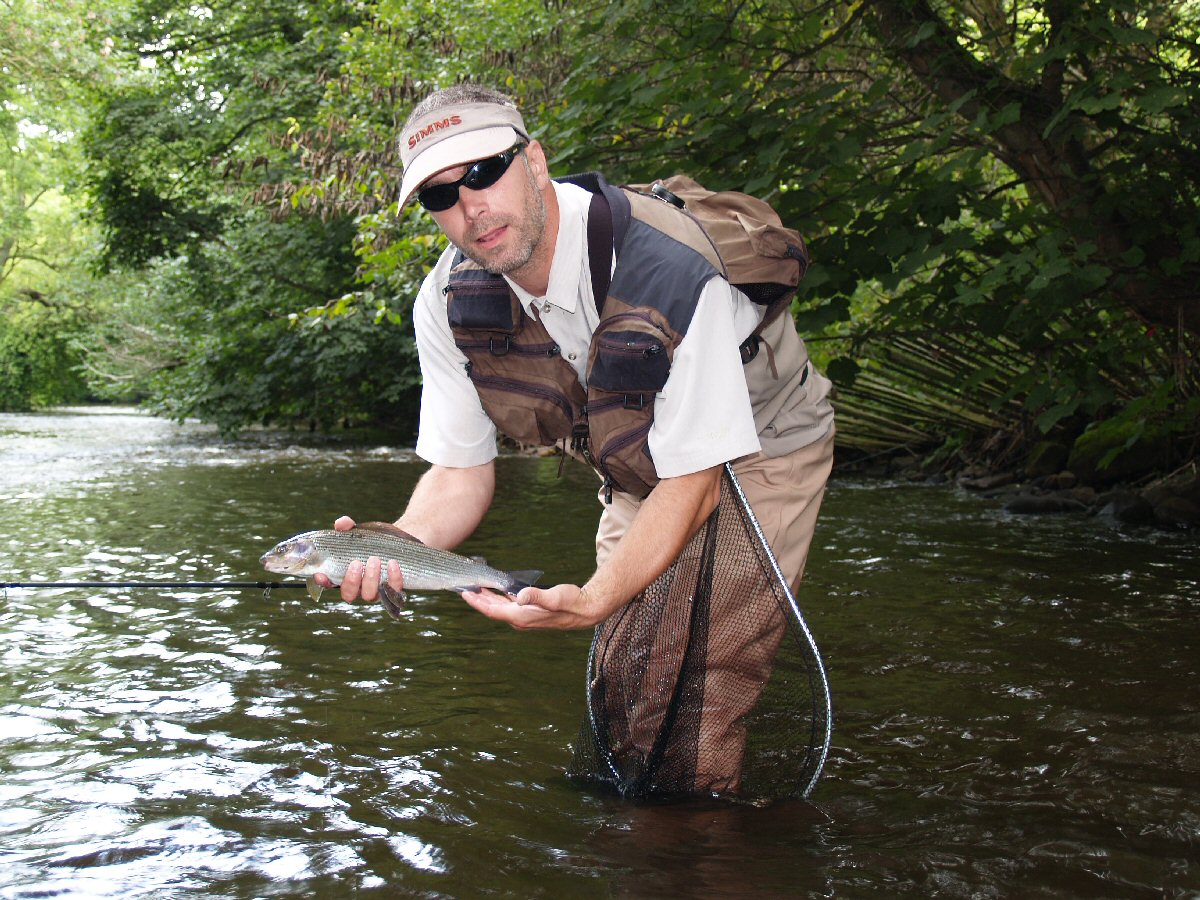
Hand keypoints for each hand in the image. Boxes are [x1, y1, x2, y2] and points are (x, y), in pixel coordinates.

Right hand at [313, 515, 404, 602]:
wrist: (397, 540)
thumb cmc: (372, 539)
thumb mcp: (359, 531)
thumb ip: (347, 527)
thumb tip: (341, 523)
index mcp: (344, 574)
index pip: (329, 583)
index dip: (323, 582)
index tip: (321, 574)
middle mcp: (358, 587)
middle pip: (349, 594)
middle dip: (352, 580)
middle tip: (357, 563)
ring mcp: (375, 590)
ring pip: (369, 595)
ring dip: (370, 578)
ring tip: (374, 559)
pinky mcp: (393, 588)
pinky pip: (392, 589)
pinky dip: (393, 577)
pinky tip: (392, 562)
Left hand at [461, 583, 611, 629]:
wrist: (585, 610)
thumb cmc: (571, 602)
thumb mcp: (554, 597)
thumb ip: (536, 596)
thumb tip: (520, 596)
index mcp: (522, 616)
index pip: (493, 610)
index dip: (477, 602)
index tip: (465, 594)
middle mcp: (520, 619)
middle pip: (493, 610)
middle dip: (478, 599)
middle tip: (464, 588)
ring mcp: (524, 617)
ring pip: (499, 608)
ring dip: (487, 599)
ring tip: (475, 588)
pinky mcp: (529, 612)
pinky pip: (507, 606)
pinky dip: (498, 598)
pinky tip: (495, 591)